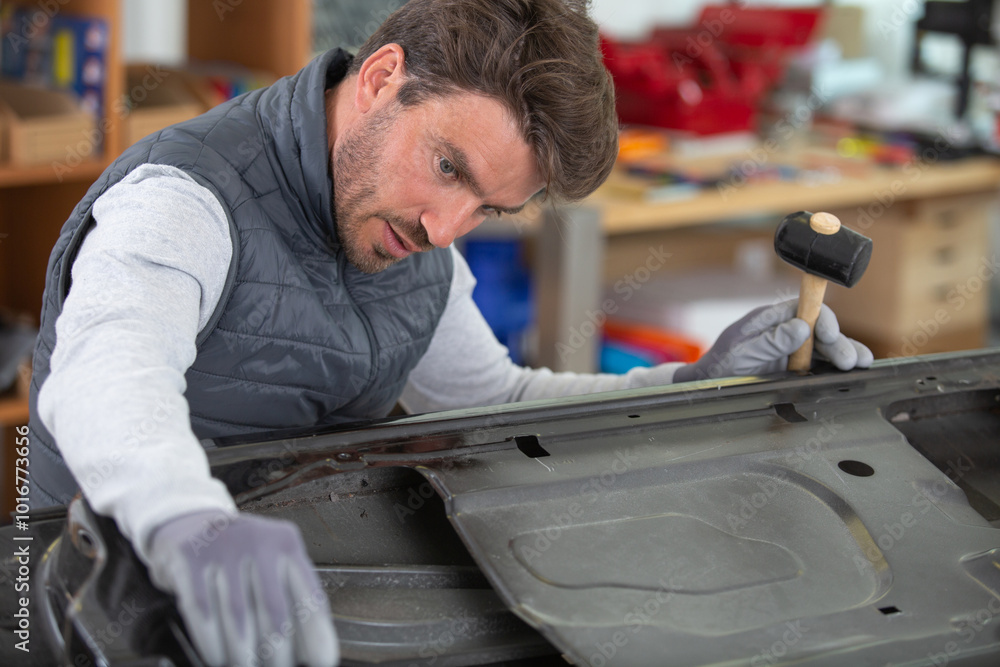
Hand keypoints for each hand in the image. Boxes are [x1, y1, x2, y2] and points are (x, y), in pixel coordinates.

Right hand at [146, 510, 338, 666]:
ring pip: (238, 618)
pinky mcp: (190, 556)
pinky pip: (203, 611)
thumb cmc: (238, 554)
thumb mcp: (270, 563)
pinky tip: (217, 656)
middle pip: (275, 613)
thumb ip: (290, 596)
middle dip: (277, 654)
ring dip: (242, 654)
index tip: (321, 662)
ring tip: (245, 666)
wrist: (188, 523)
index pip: (309, 597)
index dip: (317, 637)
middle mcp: (259, 540)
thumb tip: (310, 651)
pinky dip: (211, 641)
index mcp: (287, 543)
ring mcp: (224, 546)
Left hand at [673, 300, 872, 381]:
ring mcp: (791, 350)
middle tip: (851, 361)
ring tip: (862, 365)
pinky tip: (853, 375)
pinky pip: (820, 366)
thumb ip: (770, 341)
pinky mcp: (795, 369)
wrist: (707, 386)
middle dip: (839, 343)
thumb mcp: (741, 352)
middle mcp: (784, 331)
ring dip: (845, 355)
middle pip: (821, 331)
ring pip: (825, 349)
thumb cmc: (719, 365)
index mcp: (770, 319)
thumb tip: (802, 327)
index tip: (831, 335)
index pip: (805, 310)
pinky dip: (837, 370)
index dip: (823, 320)